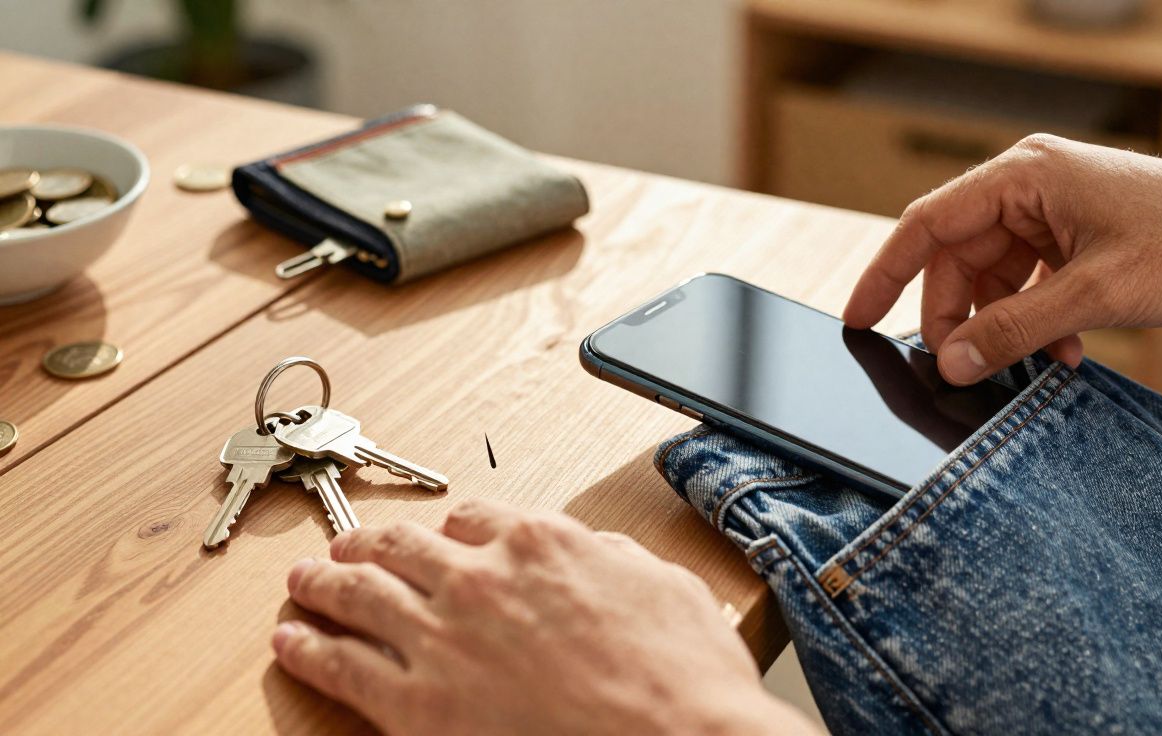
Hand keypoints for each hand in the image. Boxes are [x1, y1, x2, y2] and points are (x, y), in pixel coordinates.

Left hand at [272, 499, 817, 735]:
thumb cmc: (680, 676)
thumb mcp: (662, 585)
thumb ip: (610, 559)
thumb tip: (590, 552)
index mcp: (541, 544)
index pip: (473, 517)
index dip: (448, 525)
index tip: (437, 531)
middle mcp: (480, 578)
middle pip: (403, 546)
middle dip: (370, 543)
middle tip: (347, 546)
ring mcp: (442, 638)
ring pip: (360, 593)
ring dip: (323, 582)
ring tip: (302, 580)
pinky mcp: (416, 704)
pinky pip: (342, 665)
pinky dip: (309, 647)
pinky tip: (291, 640)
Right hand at [844, 134, 1161, 384]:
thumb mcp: (1092, 295)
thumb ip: (1012, 330)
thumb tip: (951, 362)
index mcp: (1023, 177)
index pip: (926, 224)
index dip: (884, 273)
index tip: (857, 317)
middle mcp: (1031, 190)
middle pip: (957, 259)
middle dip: (955, 316)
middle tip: (955, 364)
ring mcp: (1055, 216)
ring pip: (993, 279)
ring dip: (1002, 326)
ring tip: (1025, 363)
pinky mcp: (1078, 243)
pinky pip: (1030, 287)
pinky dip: (1035, 324)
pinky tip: (1062, 354)